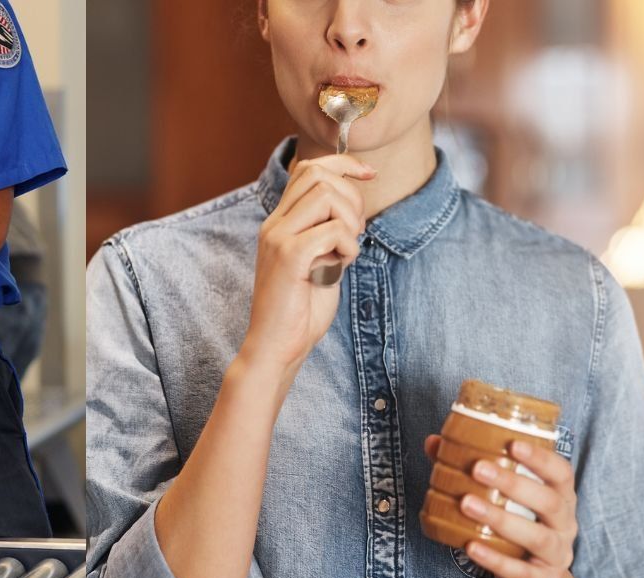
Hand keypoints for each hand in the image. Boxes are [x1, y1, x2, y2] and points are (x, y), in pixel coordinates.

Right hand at [241, 155, 374, 373]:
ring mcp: (278, 238)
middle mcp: (274, 224)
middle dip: (351, 197)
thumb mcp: (319, 262)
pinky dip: (349, 247)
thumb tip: (353, 208)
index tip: (369, 175)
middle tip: (355, 232)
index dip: (343, 164)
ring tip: (346, 251)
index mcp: (279, 223)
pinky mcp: (289, 257)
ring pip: (326, 196)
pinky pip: (332, 231)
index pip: (307, 168)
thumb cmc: (300, 310)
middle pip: (319, 175)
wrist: (277, 347)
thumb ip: (328, 233)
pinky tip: (341, 268)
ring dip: (350, 221)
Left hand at [424, 435, 580, 577]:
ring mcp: (557, 556)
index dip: (541, 458)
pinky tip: (470, 546)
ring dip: (500, 518)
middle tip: (478, 469)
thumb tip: (434, 443)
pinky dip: (495, 559)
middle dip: (513, 483)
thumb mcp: (503, 502)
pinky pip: (521, 572)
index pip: (561, 474)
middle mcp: (565, 525)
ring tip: (466, 503)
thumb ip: (472, 472)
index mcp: (560, 499)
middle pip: (549, 501)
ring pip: (537, 537)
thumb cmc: (515, 533)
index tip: (513, 444)